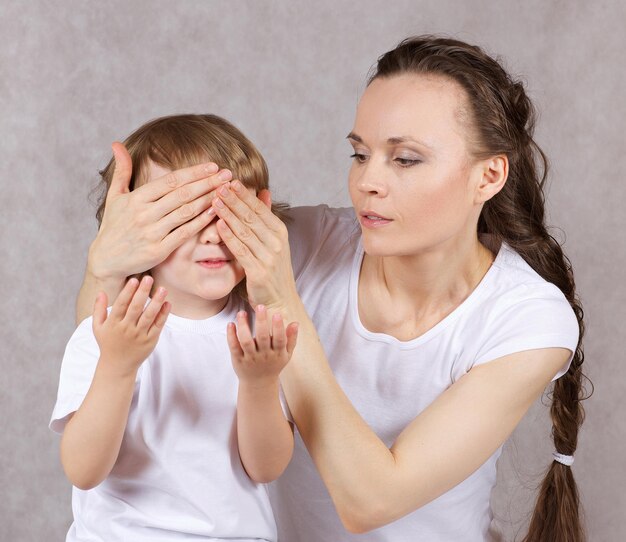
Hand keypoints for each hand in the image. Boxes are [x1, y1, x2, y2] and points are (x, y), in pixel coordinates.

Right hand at [88, 142, 232, 279]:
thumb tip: (117, 144)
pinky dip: (201, 222)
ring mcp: (152, 233)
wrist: (106, 260)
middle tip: (228, 175)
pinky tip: (215, 212)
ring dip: (208, 200)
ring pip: (186, 212)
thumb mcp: (114, 197)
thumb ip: (121, 171)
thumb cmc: (114, 227)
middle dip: (208, 182)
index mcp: (136, 198)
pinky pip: (185, 233)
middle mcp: (144, 214)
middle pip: (182, 194)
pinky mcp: (159, 251)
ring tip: (226, 191)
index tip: (213, 166)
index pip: (171, 181)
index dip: (194, 172)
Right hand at [92, 275, 169, 376]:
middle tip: (149, 278)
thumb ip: (98, 309)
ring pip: (149, 316)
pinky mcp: (150, 340)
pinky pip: (158, 326)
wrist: (118, 366)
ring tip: (163, 289)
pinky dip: (163, 315)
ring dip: (156, 302)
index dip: (127, 292)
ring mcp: (139, 335)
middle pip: (136, 308)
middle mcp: (126, 329)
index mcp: (113, 324)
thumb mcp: (98, 327)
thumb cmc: (108, 343)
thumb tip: (101, 292)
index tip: (134, 280)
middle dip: (142, 292)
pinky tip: (167, 303)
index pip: (121, 305)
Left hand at [211, 181, 298, 311]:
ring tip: (214, 201)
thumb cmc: (273, 270)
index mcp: (280, 233)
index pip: (260, 209)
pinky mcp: (259, 272)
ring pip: (245, 231)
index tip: (229, 181)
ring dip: (228, 214)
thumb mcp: (274, 241)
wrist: (280, 301)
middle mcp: (277, 243)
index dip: (244, 195)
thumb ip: (267, 217)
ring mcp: (269, 257)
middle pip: (251, 217)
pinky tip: (218, 225)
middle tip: (218, 186)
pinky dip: (229, 236)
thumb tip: (264, 191)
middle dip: (234, 200)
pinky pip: (241, 250)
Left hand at [227, 305, 298, 386]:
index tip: (277, 313)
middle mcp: (264, 355)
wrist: (259, 384)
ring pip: (246, 341)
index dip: (278, 327)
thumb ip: (291, 339)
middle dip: (261, 321)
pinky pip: (234, 347)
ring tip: (242, 313)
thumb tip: (295, 323)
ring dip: (243, 326)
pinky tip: (231, 324)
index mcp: (277, 353)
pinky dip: (231, 335)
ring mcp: (250, 358)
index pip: (279, 339)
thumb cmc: (274, 364)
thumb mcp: (286, 354)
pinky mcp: (238, 359)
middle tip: (260, 306)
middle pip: (262, 337)